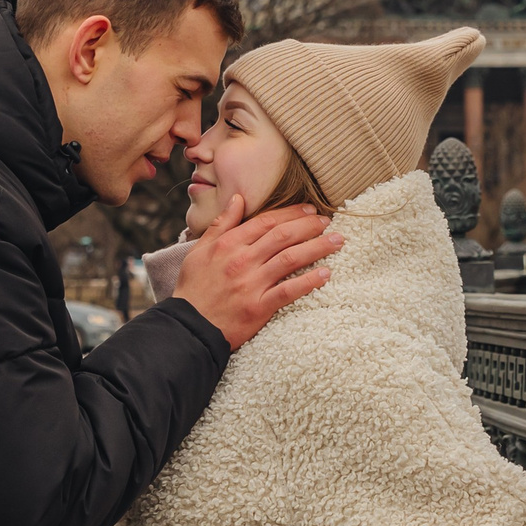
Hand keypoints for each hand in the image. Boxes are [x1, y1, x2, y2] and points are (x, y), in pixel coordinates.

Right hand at [171, 197, 342, 348]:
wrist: (188, 326)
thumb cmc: (193, 288)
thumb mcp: (199, 250)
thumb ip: (221, 224)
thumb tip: (238, 198)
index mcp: (229, 244)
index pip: (266, 222)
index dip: (291, 213)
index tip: (309, 210)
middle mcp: (242, 260)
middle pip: (283, 236)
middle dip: (309, 226)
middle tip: (328, 221)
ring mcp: (251, 284)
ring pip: (290, 259)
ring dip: (317, 247)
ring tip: (337, 241)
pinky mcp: (258, 307)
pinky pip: (289, 291)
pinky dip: (309, 281)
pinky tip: (326, 273)